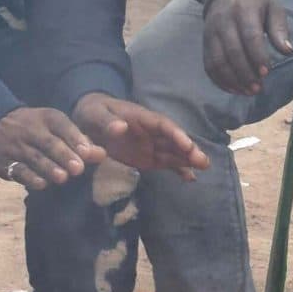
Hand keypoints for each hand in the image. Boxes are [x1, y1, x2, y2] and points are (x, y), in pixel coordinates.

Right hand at [0, 105, 98, 189]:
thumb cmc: (36, 128)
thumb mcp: (56, 127)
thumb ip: (79, 141)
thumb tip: (102, 154)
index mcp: (47, 118)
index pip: (62, 126)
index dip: (75, 139)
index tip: (89, 153)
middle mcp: (31, 130)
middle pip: (48, 143)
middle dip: (64, 156)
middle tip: (79, 169)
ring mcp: (16, 145)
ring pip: (34, 157)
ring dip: (49, 168)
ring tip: (63, 178)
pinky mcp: (4, 161)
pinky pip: (18, 169)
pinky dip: (30, 177)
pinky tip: (41, 184)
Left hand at [74, 92, 208, 176]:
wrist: (89, 120)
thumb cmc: (95, 113)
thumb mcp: (96, 114)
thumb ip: (107, 121)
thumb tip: (121, 127)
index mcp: (142, 118)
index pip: (163, 125)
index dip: (176, 134)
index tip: (187, 145)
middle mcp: (151, 132)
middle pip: (173, 140)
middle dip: (188, 149)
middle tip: (203, 161)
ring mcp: (151, 145)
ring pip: (173, 152)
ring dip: (188, 160)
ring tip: (203, 168)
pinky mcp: (147, 158)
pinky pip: (165, 163)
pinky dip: (178, 170)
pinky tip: (191, 178)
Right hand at [203, 0, 292, 95]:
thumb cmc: (256, 1)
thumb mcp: (273, 7)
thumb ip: (279, 29)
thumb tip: (288, 51)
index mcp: (244, 9)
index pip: (249, 35)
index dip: (257, 56)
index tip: (266, 73)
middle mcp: (224, 20)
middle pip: (232, 51)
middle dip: (245, 73)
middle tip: (258, 89)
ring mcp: (211, 32)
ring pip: (217, 61)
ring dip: (232, 80)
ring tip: (247, 92)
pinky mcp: (205, 42)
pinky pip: (208, 64)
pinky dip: (219, 80)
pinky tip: (233, 89)